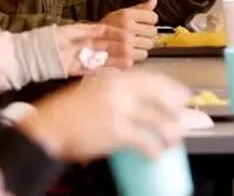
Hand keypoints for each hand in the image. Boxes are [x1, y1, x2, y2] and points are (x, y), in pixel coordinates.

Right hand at [18, 69, 190, 161]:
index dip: (172, 87)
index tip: (182, 94)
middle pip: (161, 97)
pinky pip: (144, 141)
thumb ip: (117, 91)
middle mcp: (121, 91)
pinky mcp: (116, 132)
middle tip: (185, 118)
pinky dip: (153, 149)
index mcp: (116, 79)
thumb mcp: (94, 90)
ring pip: (158, 121)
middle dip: (177, 109)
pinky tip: (156, 154)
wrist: (47, 127)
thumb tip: (140, 100)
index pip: (153, 79)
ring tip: (174, 139)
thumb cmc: (67, 112)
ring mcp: (120, 111)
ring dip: (170, 132)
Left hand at [55, 23, 133, 74]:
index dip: (117, 34)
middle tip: (134, 50)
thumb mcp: (70, 30)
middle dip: (120, 49)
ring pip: (102, 60)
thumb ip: (87, 30)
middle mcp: (85, 47)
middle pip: (106, 48)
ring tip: (131, 62)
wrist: (32, 54)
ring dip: (116, 61)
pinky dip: (104, 71)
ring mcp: (81, 59)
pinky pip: (93, 71)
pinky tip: (116, 71)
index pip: (104, 33)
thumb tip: (104, 28)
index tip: (130, 34)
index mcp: (84, 35)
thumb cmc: (50, 38)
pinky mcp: (76, 70)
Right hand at [99, 0, 158, 62]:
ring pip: (149, 44)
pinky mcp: (126, 57)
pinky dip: (138, 54)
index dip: (150, 20)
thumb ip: (139, 8)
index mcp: (126, 15)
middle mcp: (126, 29)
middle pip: (153, 32)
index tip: (145, 22)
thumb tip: (154, 0)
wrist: (90, 44)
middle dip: (148, 33)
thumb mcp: (121, 13)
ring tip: (134, 43)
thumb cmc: (108, 27)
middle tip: (139, 34)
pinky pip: (143, 55)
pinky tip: (131, 51)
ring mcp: (126, 44)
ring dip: (144, 44)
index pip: (153, 17)